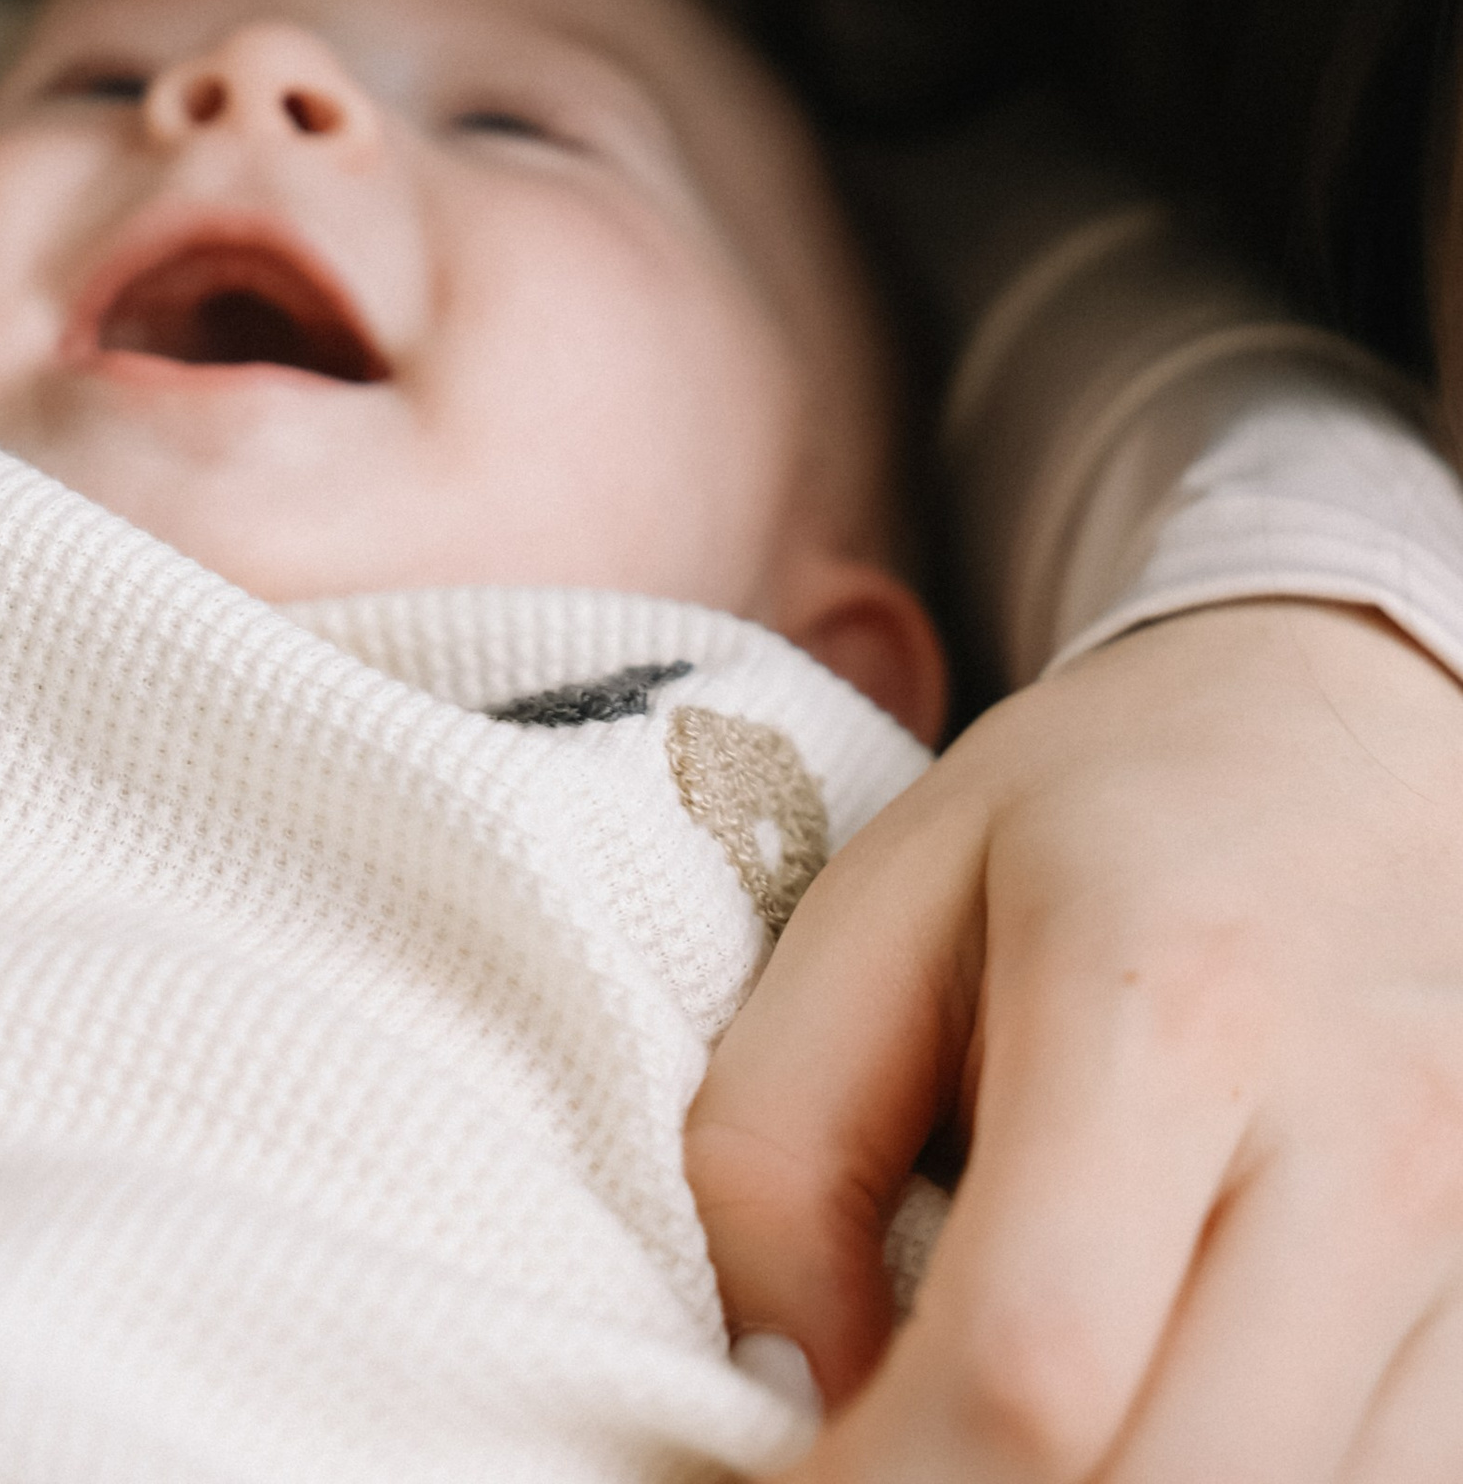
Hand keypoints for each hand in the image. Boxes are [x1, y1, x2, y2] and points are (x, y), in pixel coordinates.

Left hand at [687, 597, 1462, 1478]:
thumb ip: (779, 1149)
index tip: (780, 1476)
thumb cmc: (1100, 819)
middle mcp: (1364, 1140)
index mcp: (1169, 1002)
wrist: (1358, 735)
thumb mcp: (882, 898)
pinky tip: (1143, 1418)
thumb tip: (789, 1400)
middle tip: (879, 1472)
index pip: (1029, 1373)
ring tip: (1002, 1436)